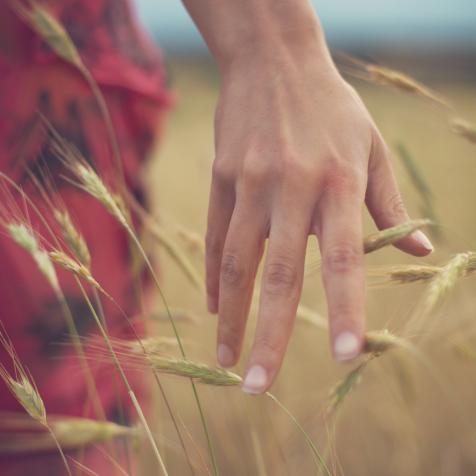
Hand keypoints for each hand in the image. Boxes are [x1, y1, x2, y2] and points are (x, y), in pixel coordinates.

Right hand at [204, 36, 432, 395]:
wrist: (272, 60)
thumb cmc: (330, 107)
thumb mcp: (371, 146)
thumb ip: (390, 204)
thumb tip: (422, 249)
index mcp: (337, 184)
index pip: (342, 259)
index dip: (344, 309)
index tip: (343, 356)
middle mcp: (290, 189)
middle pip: (276, 275)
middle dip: (267, 336)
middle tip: (257, 387)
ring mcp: (250, 184)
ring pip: (236, 264)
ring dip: (230, 318)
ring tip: (227, 361)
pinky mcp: (223, 179)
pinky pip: (216, 238)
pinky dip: (215, 278)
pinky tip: (214, 308)